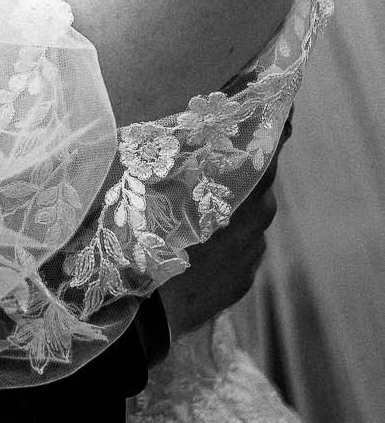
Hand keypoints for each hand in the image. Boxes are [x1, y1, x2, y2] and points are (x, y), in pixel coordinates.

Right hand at [159, 118, 288, 337]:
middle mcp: (257, 218)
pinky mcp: (243, 281)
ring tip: (194, 212)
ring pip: (247, 220)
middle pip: (258, 183)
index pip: (270, 148)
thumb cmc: (143, 236)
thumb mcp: (154, 182)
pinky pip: (238, 251)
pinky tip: (194, 247)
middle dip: (241, 170)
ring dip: (229, 210)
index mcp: (241, 187)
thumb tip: (191, 134)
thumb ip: (181, 156)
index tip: (279, 112)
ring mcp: (252, 254)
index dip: (274, 128)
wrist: (145, 311)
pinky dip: (223, 243)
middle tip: (212, 162)